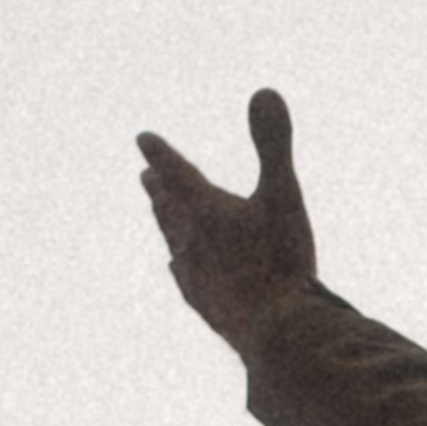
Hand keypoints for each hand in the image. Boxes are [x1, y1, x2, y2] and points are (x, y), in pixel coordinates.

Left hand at [134, 87, 321, 340]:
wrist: (275, 333)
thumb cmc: (281, 262)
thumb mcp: (284, 194)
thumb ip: (273, 144)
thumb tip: (264, 91)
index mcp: (205, 211)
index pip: (176, 173)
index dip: (160, 153)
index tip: (143, 140)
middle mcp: (191, 242)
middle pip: (169, 208)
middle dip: (160, 188)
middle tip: (147, 175)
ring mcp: (195, 277)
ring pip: (174, 242)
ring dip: (166, 222)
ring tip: (161, 214)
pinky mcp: (205, 305)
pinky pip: (184, 277)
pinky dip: (179, 262)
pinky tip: (179, 269)